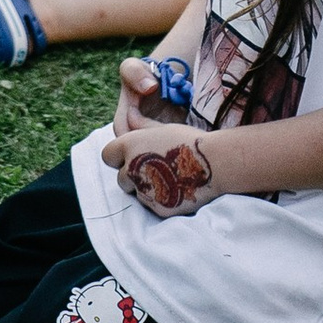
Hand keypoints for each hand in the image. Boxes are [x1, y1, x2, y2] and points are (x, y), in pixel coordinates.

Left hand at [101, 123, 218, 216]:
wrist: (214, 163)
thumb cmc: (189, 141)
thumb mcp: (163, 128)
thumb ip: (141, 124)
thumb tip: (129, 114)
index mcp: (129, 146)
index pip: (107, 156)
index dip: (118, 157)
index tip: (130, 158)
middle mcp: (132, 169)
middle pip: (120, 178)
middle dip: (132, 176)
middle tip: (153, 171)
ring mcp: (145, 191)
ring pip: (137, 193)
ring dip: (147, 189)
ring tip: (169, 179)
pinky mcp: (158, 208)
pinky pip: (153, 206)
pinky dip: (161, 200)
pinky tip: (177, 189)